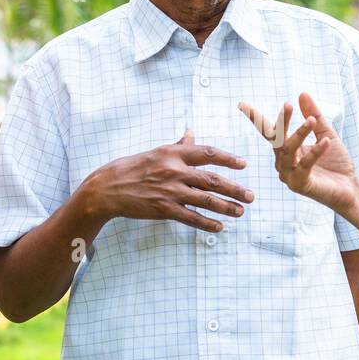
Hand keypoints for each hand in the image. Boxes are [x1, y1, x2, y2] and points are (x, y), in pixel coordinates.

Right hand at [82, 129, 253, 231]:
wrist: (107, 188)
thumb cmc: (132, 167)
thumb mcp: (156, 151)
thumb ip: (178, 145)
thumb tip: (191, 132)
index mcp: (173, 153)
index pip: (207, 153)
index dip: (227, 158)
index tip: (243, 164)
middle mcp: (174, 170)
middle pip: (212, 180)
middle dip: (234, 189)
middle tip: (251, 196)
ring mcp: (170, 191)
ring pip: (206, 200)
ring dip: (226, 207)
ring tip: (241, 211)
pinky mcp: (164, 209)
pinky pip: (191, 217)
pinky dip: (207, 223)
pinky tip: (219, 227)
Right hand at [239, 93, 358, 213]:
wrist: (350, 188)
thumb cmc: (336, 162)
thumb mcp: (326, 133)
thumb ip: (314, 115)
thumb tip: (302, 94)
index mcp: (286, 150)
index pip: (269, 132)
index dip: (256, 118)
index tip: (242, 104)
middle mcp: (283, 162)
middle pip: (277, 139)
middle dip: (281, 122)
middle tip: (287, 105)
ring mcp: (288, 175)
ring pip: (288, 150)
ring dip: (300, 133)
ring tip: (311, 120)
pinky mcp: (299, 184)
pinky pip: (304, 164)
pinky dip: (315, 151)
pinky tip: (325, 141)